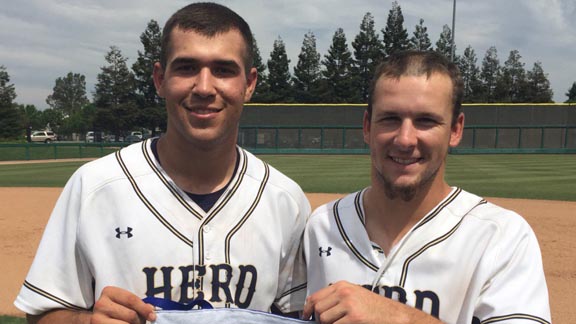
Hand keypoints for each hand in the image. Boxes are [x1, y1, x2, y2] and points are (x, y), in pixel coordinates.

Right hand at [91, 286, 155, 323]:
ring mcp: (96, 318)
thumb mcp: (125, 303)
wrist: (99, 319)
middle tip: (140, 322)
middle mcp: (101, 304)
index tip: (153, 316)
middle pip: (130, 315)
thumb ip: (138, 305)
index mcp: (109, 292)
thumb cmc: (116, 310)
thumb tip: (151, 310)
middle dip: (139, 320)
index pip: (131, 299)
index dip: (144, 309)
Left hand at [302, 281, 440, 323]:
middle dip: (320, 320)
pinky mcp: (354, 318)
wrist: (394, 315)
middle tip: (329, 323)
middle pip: (318, 310)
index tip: (306, 317)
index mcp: (342, 286)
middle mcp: (343, 293)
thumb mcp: (354, 295)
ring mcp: (349, 305)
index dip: (307, 309)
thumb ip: (336, 298)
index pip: (315, 297)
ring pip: (324, 320)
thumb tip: (315, 310)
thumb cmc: (375, 307)